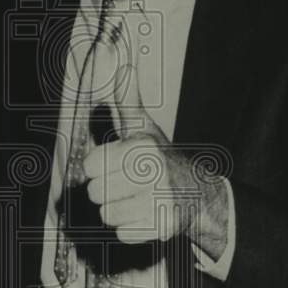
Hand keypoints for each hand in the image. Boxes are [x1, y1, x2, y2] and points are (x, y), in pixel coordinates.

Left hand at [83, 59, 228, 258]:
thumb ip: (124, 98)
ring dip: (116, 210)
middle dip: (106, 190)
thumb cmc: (159, 157)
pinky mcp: (163, 227)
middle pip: (95, 192)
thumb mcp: (142, 127)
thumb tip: (115, 54)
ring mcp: (159, 202)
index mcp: (141, 147)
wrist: (196, 192)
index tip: (114, 164)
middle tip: (126, 183)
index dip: (98, 166)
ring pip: (106, 215)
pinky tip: (144, 214)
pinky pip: (122, 233)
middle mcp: (152, 173)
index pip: (90, 164)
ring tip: (135, 199)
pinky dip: (130, 228)